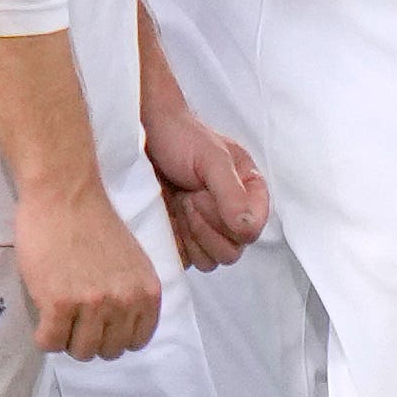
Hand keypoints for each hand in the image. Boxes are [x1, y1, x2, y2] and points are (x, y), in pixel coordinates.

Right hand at [13, 186, 164, 361]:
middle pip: (108, 351)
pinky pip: (50, 343)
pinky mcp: (59, 303)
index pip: (137, 342)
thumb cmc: (93, 222)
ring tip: (58, 316)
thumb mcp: (133, 261)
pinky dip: (43, 336)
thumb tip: (121, 329)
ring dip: (66, 339)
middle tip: (74, 318)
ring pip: (80, 352)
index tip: (99, 323)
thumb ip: (132, 293)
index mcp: (147, 292)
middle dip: (89, 339)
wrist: (64, 192)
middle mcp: (125, 301)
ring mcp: (92, 304)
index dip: (114, 335)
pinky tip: (42, 317)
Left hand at [144, 101, 271, 271]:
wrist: (143, 135)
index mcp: (249, 192)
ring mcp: (207, 229)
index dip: (230, 220)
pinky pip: (188, 261)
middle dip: (206, 225)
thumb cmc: (181, 138)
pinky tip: (169, 216)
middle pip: (232, 250)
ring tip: (179, 203)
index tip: (205, 193)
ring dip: (192, 234)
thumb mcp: (212, 159)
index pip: (253, 229)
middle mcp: (232, 214)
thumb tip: (247, 228)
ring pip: (212, 260)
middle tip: (189, 196)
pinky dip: (178, 243)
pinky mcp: (184, 240)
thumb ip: (232, 193)